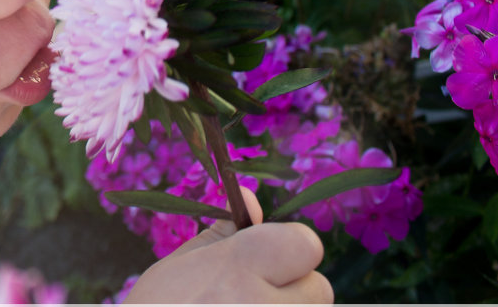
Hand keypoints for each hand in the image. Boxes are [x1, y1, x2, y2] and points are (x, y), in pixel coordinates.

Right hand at [123, 187, 332, 303]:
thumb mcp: (179, 268)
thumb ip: (222, 235)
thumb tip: (252, 200)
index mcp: (238, 269)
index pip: (306, 243)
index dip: (289, 248)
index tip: (266, 260)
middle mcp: (263, 306)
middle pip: (319, 288)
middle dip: (293, 290)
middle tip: (252, 298)